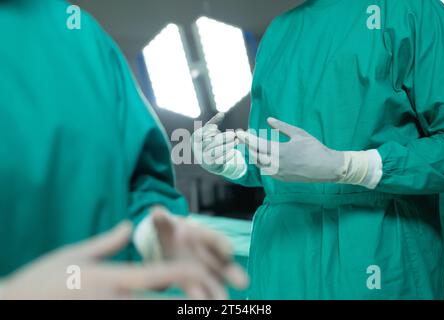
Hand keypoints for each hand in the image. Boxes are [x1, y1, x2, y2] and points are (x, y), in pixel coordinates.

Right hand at [1, 222, 234, 299]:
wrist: (13, 303)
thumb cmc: (44, 278)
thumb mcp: (76, 253)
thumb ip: (109, 240)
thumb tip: (131, 225)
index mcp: (116, 276)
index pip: (164, 273)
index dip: (192, 277)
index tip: (211, 280)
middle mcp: (118, 299)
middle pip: (167, 304)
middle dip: (197, 303)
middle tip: (219, 302)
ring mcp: (111, 314)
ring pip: (154, 315)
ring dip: (180, 312)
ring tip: (203, 305)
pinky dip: (157, 315)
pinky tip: (166, 311)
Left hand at [151, 207, 247, 297]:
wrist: (168, 249)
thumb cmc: (172, 234)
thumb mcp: (166, 227)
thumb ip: (162, 221)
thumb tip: (157, 212)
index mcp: (207, 240)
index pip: (218, 241)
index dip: (223, 245)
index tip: (227, 251)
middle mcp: (214, 259)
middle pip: (227, 267)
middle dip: (234, 274)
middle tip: (242, 281)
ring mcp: (209, 276)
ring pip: (218, 285)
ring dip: (218, 292)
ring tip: (220, 300)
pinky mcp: (200, 290)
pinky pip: (204, 296)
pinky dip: (203, 299)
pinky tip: (200, 305)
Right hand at [191, 113, 246, 179]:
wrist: (209, 160)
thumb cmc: (209, 142)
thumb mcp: (210, 131)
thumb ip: (214, 122)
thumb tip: (221, 113)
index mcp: (195, 140)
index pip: (199, 134)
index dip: (206, 131)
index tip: (216, 127)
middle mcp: (197, 150)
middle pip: (210, 143)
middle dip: (223, 138)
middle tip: (233, 134)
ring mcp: (204, 158)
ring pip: (216, 152)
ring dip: (228, 146)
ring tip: (237, 141)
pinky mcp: (212, 166)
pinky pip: (220, 160)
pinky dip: (228, 155)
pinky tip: (235, 151)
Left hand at [237, 117, 345, 182]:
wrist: (327, 167)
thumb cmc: (314, 148)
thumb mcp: (299, 133)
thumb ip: (282, 127)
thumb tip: (269, 119)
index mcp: (281, 151)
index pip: (258, 145)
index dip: (247, 138)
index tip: (240, 132)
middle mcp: (277, 164)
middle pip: (255, 155)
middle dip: (248, 145)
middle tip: (243, 137)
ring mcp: (279, 173)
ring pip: (259, 164)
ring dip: (254, 154)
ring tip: (250, 145)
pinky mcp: (282, 179)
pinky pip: (266, 170)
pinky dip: (261, 163)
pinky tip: (261, 156)